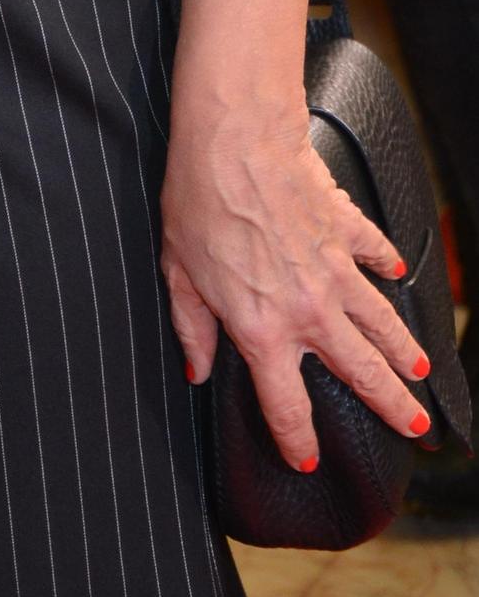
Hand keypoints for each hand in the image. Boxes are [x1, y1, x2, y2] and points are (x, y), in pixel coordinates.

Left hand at [161, 92, 430, 467]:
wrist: (236, 137)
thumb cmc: (199, 198)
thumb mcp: (178, 272)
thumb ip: (192, 326)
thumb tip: (197, 368)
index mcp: (262, 330)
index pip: (287, 406)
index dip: (297, 440)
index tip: (306, 459)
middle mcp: (309, 310)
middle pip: (362, 374)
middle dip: (392, 406)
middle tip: (415, 427)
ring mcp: (335, 270)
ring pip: (383, 325)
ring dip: (404, 352)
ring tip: (419, 374)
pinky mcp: (347, 229)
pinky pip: (376, 254)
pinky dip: (387, 266)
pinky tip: (396, 274)